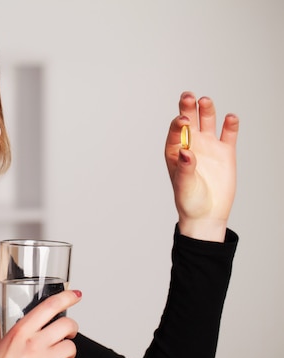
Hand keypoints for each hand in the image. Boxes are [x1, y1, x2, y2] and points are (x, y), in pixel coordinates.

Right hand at [0, 290, 81, 357]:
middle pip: (67, 325)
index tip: (75, 295)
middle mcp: (34, 345)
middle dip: (72, 328)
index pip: (48, 307)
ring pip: (71, 348)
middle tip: (68, 332)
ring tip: (60, 356)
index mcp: (20, 333)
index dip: (66, 297)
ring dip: (68, 351)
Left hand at [164, 92, 238, 241]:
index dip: (178, 123)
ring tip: (205, 100)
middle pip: (189, 120)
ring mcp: (208, 146)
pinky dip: (230, 125)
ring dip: (206, 110)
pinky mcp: (225, 151)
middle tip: (188, 96)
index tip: (183, 119)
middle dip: (187, 107)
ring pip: (207, 122)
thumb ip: (185, 169)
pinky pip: (228, 134)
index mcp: (175, 151)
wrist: (207, 213)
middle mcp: (191, 144)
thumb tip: (186, 152)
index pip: (175, 131)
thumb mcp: (184, 186)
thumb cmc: (188, 200)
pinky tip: (230, 118)